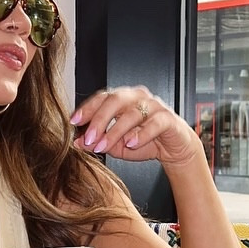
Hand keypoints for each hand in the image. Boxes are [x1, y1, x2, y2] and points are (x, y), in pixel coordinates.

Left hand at [70, 87, 199, 166]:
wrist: (174, 150)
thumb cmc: (144, 143)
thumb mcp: (116, 145)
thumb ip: (98, 141)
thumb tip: (78, 143)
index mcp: (123, 99)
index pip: (102, 98)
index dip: (87, 108)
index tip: (74, 122)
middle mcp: (138, 97)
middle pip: (115, 100)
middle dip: (99, 120)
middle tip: (89, 139)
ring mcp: (154, 106)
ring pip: (132, 113)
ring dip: (115, 131)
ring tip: (105, 147)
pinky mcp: (168, 118)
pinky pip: (154, 123)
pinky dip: (141, 134)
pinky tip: (132, 143)